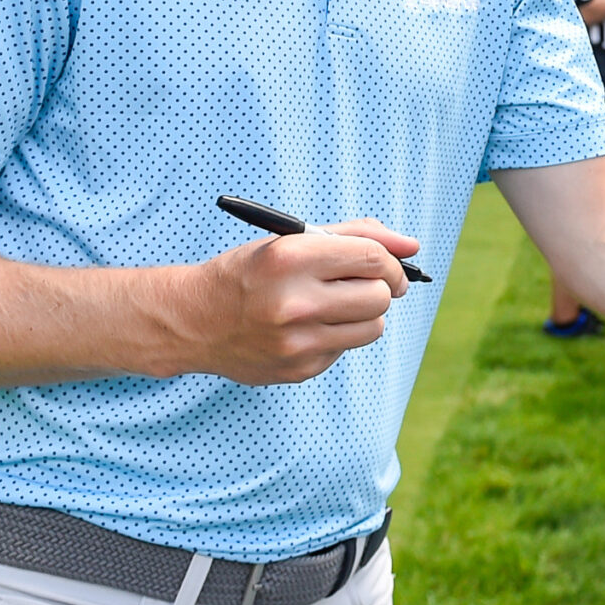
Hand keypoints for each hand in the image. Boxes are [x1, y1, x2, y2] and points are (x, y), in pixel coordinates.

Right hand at [163, 219, 414, 384]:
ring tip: (333, 305)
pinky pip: (346, 348)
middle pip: (380, 296)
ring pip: (373, 327)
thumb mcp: (292, 241)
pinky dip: (337, 335)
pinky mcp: (298, 369)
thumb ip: (355, 235)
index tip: (391, 267)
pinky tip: (307, 327)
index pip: (372, 258)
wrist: (192, 320)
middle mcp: (294, 302)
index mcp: (291, 258)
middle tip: (362, 285)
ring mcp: (296, 341)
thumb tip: (412, 246)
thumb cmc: (249, 273)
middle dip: (379, 288)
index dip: (392, 262)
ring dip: (363, 314)